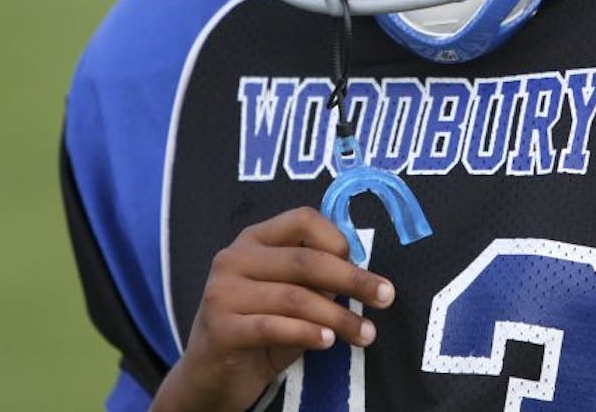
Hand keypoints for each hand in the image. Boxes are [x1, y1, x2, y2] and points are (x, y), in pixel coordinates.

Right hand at [150, 206, 395, 410]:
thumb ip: (314, 281)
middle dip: (352, 279)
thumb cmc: (258, 331)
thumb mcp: (288, 298)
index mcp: (254, 240)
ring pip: (295, 297)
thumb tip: (361, 275)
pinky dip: (307, 334)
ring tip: (366, 334)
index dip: (338, 239)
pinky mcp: (220, 328)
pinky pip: (274, 327)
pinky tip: (328, 342)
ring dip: (338, 317)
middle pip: (305, 260)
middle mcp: (234, 258)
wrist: (209, 376)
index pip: (303, 220)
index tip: (362, 263)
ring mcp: (223, 292)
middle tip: (386, 296)